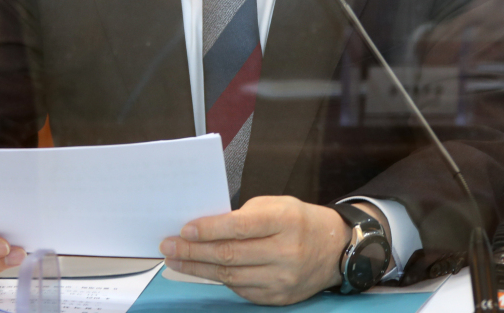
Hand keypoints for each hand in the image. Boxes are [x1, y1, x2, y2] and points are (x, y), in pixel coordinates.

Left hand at [159, 195, 356, 304]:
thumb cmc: (299, 220)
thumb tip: (205, 228)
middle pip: (230, 254)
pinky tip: (202, 271)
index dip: (209, 229)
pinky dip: (219, 279)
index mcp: (284, 221)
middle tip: (168, 247)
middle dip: (193, 251)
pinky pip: (240, 289)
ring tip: (176, 260)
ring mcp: (282, 278)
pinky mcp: (279, 297)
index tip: (184, 229)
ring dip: (198, 269)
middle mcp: (285, 252)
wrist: (335, 249)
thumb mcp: (277, 205)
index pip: (240, 227)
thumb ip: (244, 216)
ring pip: (231, 276)